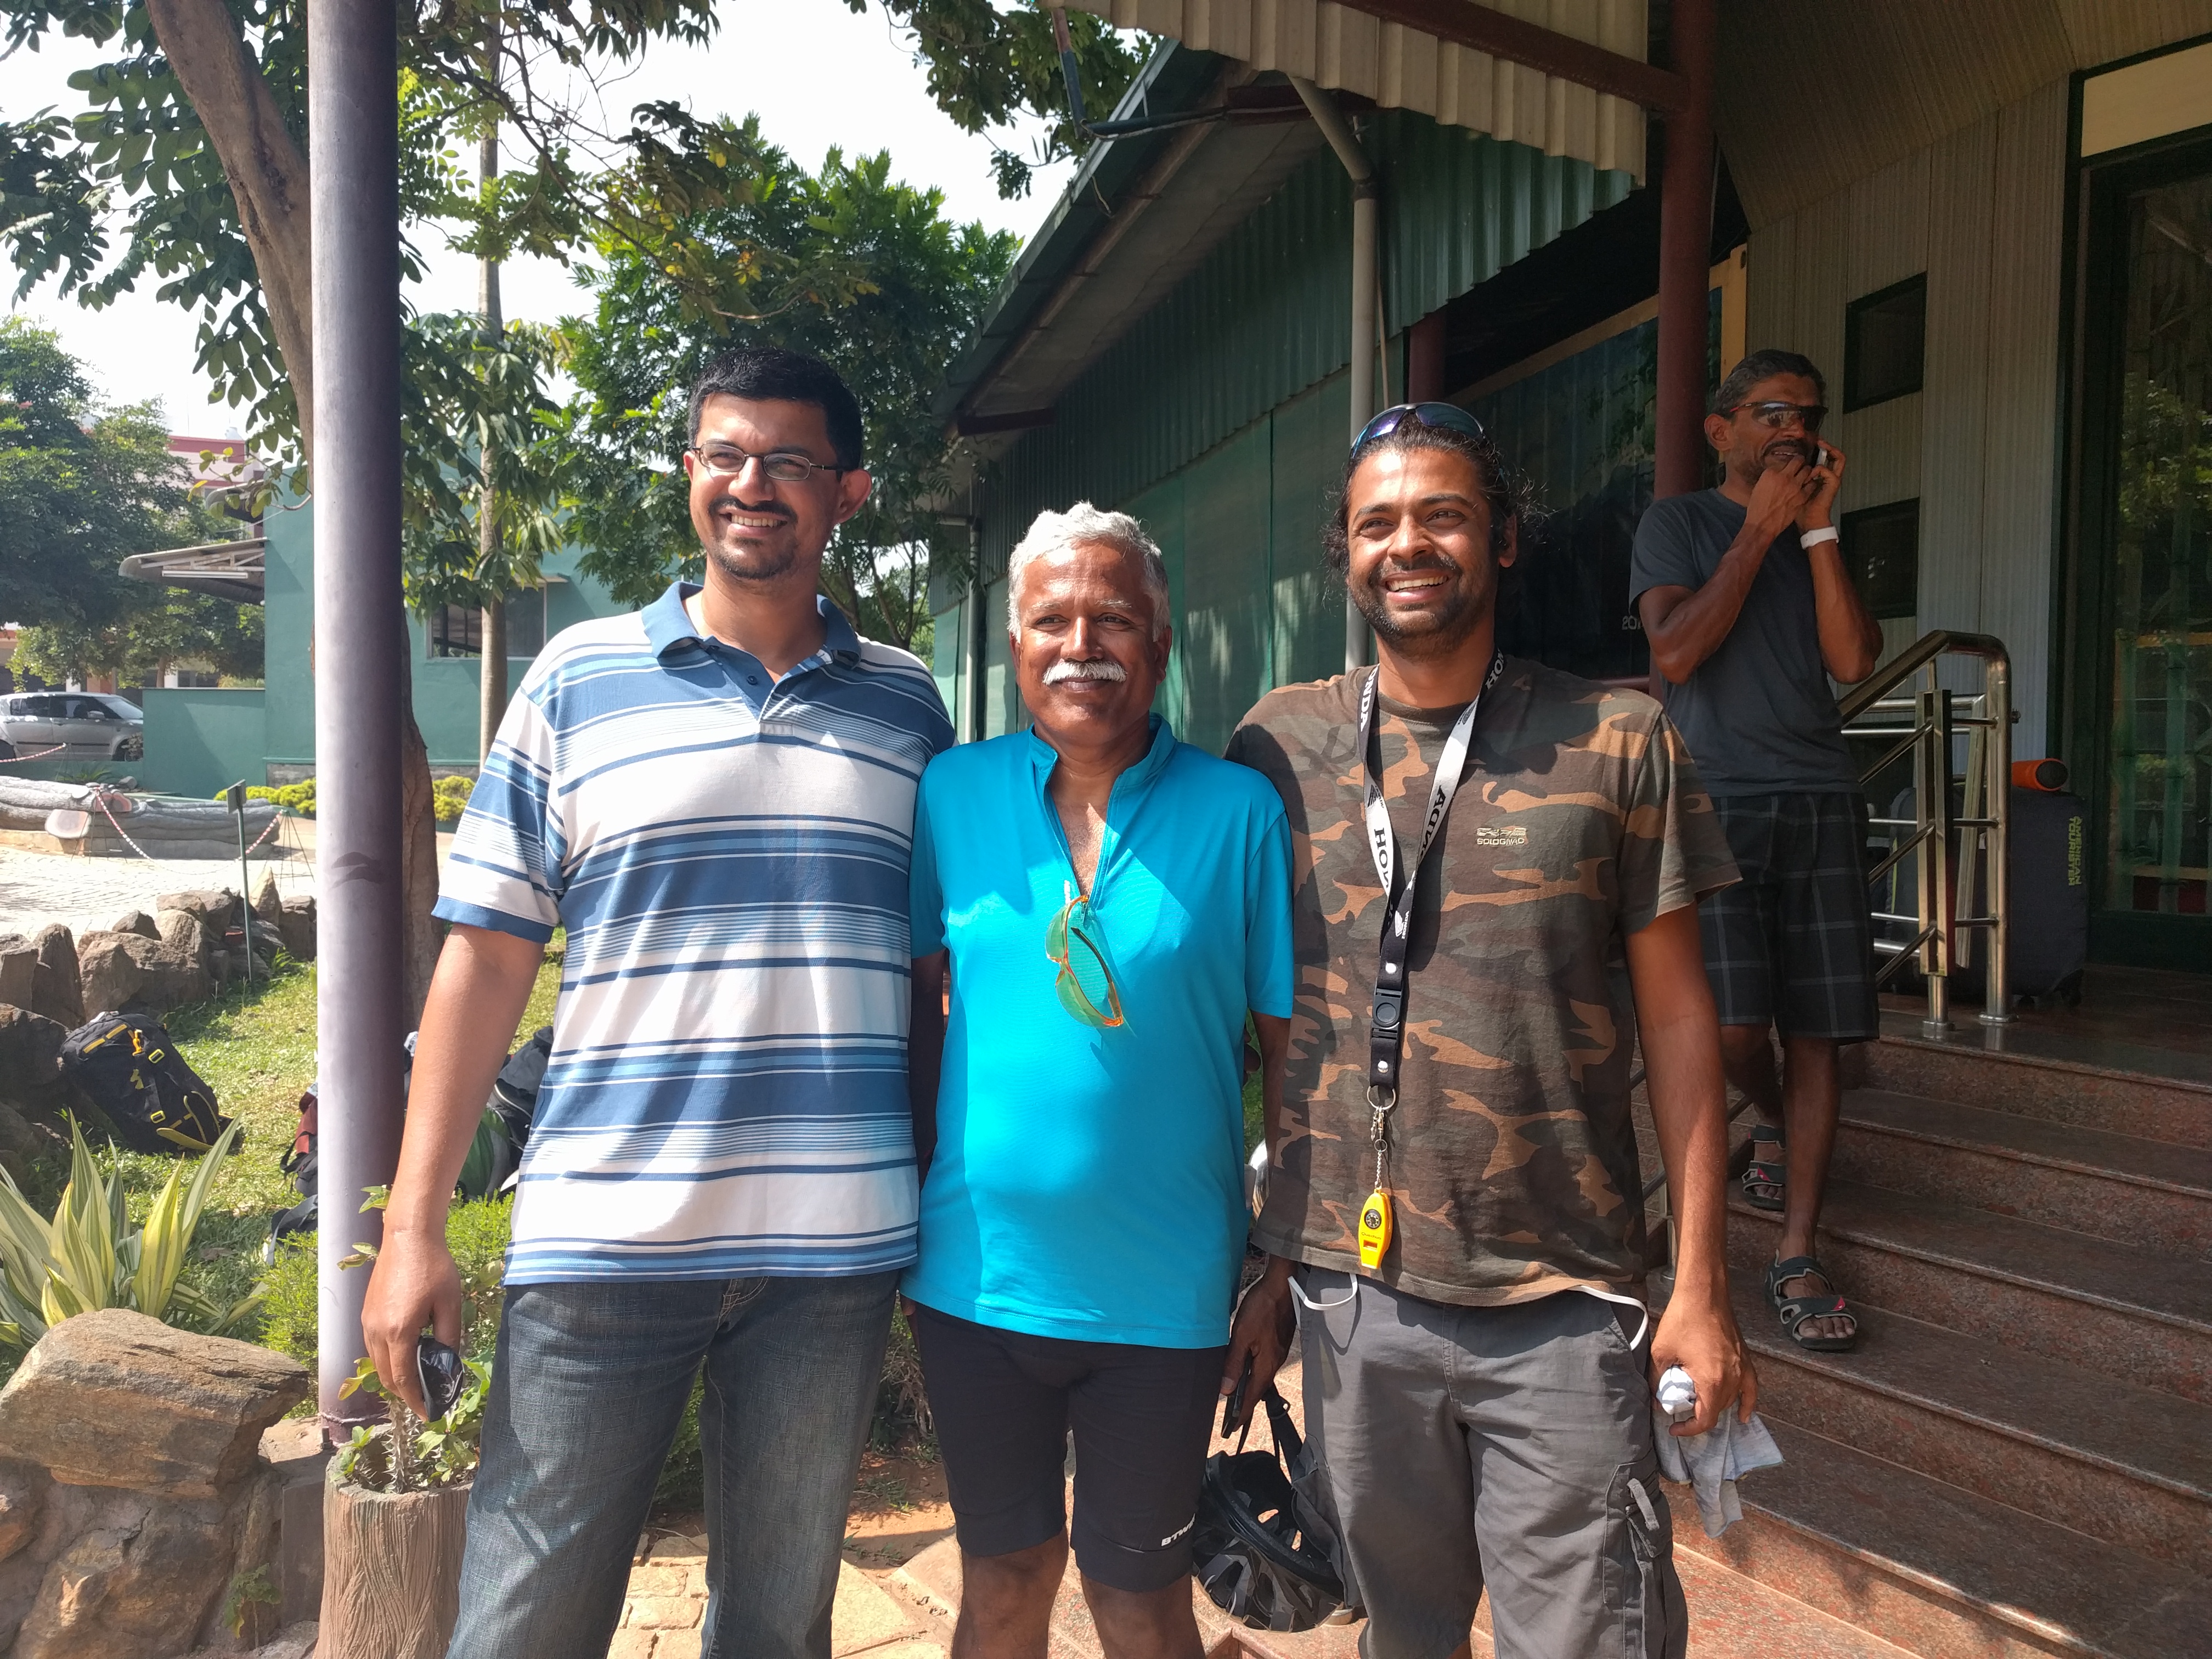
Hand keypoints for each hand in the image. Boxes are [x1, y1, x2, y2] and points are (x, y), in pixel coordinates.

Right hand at [361, 1221, 463, 1419]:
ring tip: (417, 1379)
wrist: (408, 1237)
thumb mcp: (450, 1304)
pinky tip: (406, 1354)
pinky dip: (388, 1359)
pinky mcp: (366, 1313)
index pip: (403, 1379)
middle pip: (386, 1376)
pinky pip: (373, 1347)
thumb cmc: (434, 1268)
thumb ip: (449, 1338)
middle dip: (404, 1392)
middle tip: (425, 1398)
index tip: (428, 1413)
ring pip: (377, 1362)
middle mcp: (376, 1331)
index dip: (415, 1400)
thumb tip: (448, 1364)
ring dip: (394, 1376)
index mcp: (398, 1332)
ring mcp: (367, 1322)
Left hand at [1219, 1257, 1296, 1432]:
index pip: (1251, 1397)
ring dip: (1249, 1389)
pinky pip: (1264, 1365)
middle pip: (1257, 1390)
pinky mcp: (1278, 1343)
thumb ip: (1234, 1363)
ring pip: (1261, 1377)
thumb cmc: (1262, 1307)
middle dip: (1244, 1404)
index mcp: (1266, 1365)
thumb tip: (1225, 1389)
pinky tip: (1246, 1371)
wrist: (1282, 1285)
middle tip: (1231, 1418)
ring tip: (1236, 1398)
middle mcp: (1274, 1363)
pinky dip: (1253, 1374)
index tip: (1231, 1429)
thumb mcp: (1242, 1335)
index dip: (1240, 1414)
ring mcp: (1278, 1353)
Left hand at [1649, 1279, 1754, 1437]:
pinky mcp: (1746, 1359)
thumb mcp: (1660, 1351)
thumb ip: (1657, 1380)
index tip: (1673, 1427)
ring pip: (1731, 1400)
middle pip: (1718, 1411)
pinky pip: (1750, 1389)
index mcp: (1712, 1381)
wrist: (1704, 1293)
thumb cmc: (1682, 1319)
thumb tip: (1655, 1399)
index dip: (1689, 1430)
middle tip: (1679, 1411)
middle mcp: (1732, 1379)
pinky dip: (1747, 1403)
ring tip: (1697, 1407)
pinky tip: (1742, 1414)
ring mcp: (1742, 1369)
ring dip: (1715, 1408)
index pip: (1705, 1420)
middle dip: (1698, 1416)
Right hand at [1746, 452, 1815, 541]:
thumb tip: (1776, 474)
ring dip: (1806, 471)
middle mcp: (1784, 477)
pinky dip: (1810, 484)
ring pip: (1807, 470)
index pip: (1783, 460)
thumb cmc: (1758, 508)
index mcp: (1771, 474)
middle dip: (1800, 462)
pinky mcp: (1802, 497)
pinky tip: (1807, 486)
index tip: (1788, 464)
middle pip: (1798, 461)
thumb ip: (1769, 478)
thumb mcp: (1758, 487)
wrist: (1763, 525)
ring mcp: (1794, 486)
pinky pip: (1811, 485)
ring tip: (1805, 474)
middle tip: (1800, 464)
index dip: (1787, 462)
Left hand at [1796, 436, 1846, 531]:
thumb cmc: (1799, 507)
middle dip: (1828, 445)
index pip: (1825, 456)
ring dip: (1830, 451)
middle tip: (1818, 440)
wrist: (1808, 520)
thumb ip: (1791, 476)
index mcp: (1820, 475)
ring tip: (1821, 446)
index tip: (1810, 441)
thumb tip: (1781, 464)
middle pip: (1836, 455)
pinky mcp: (1833, 485)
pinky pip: (1829, 471)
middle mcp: (1828, 475)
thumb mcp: (1792, 488)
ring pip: (1840, 459)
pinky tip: (1810, 475)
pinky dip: (1819, 470)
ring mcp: (1832, 479)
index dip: (1820, 448)